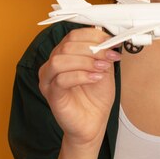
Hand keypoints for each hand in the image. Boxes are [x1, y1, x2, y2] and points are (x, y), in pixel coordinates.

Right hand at [38, 28, 118, 148]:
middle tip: (109, 56)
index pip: (73, 35)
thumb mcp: (105, 69)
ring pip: (61, 60)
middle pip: (67, 45)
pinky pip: (61, 79)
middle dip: (93, 48)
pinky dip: (81, 76)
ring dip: (86, 62)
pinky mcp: (51, 94)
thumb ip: (104, 54)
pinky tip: (95, 78)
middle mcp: (53, 64)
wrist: (93, 123)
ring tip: (102, 68)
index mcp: (64, 54)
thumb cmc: (96, 97)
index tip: (110, 41)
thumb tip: (110, 39)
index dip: (93, 35)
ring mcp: (49, 79)